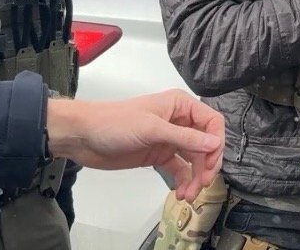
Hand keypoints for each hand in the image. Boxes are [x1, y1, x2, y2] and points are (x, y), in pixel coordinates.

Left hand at [46, 90, 223, 201]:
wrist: (82, 136)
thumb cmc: (114, 122)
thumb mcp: (152, 128)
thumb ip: (185, 138)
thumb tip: (215, 145)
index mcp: (181, 106)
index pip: (212, 122)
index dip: (216, 142)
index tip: (210, 163)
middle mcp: (179, 121)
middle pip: (206, 144)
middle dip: (206, 165)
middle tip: (202, 183)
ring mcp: (170, 139)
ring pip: (194, 159)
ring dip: (195, 177)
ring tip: (190, 194)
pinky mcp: (159, 155)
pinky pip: (179, 169)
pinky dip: (183, 180)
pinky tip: (181, 192)